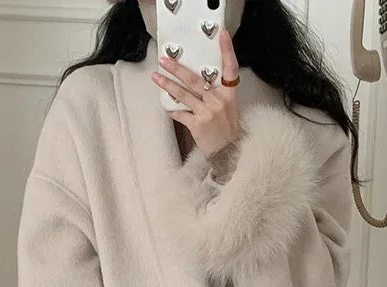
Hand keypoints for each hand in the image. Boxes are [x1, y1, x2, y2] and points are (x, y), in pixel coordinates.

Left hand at [151, 27, 240, 158]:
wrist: (228, 153)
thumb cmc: (227, 129)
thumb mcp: (229, 107)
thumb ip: (217, 92)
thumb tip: (198, 79)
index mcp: (229, 94)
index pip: (230, 68)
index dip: (228, 50)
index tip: (223, 34)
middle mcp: (218, 100)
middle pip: (195, 80)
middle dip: (177, 69)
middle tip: (164, 60)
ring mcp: (208, 112)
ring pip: (184, 94)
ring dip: (168, 85)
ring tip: (156, 77)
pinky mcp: (197, 125)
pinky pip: (181, 114)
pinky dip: (173, 110)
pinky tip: (166, 106)